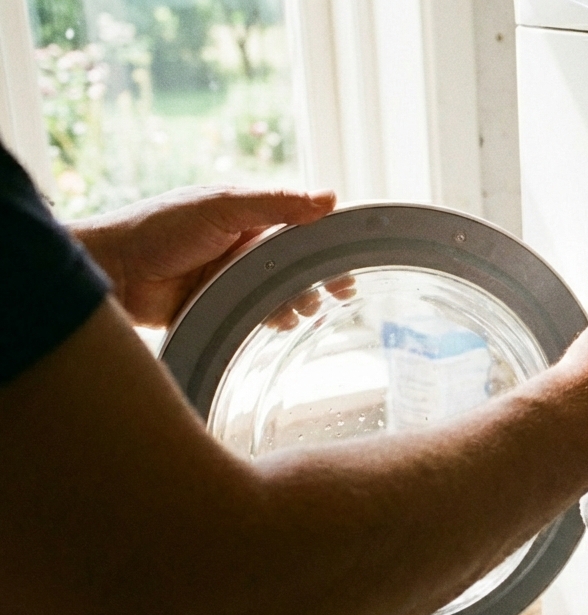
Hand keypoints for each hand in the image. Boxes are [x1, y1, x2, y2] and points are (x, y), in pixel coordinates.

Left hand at [68, 186, 337, 327]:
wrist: (114, 272)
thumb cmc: (160, 228)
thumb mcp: (222, 206)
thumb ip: (276, 203)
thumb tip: (329, 197)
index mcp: (249, 217)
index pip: (302, 226)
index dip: (329, 242)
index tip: (352, 258)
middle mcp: (245, 247)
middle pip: (298, 263)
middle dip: (321, 277)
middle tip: (342, 293)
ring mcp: (234, 279)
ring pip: (282, 292)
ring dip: (299, 301)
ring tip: (308, 309)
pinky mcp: (222, 307)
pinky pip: (259, 315)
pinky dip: (275, 320)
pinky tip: (283, 323)